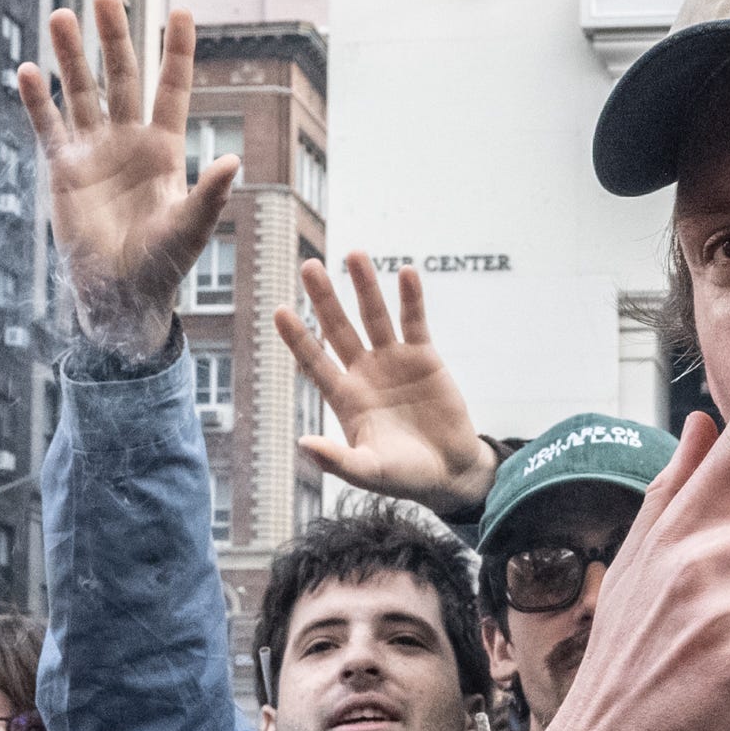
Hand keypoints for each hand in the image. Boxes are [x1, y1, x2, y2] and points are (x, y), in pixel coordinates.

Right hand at [15, 0, 231, 360]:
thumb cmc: (162, 265)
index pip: (172, 89)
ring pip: (82, 92)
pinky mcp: (63, 171)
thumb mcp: (190, 228)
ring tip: (62, 16)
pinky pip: (49, 128)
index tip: (182, 11)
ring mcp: (94, 152)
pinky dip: (37, 101)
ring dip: (71, 56)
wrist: (120, 295)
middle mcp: (129, 142)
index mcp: (166, 150)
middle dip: (114, 38)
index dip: (178, 52)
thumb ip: (210, 195)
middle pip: (122, 77)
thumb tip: (235, 161)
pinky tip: (27, 71)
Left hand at [278, 253, 497, 507]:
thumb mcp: (369, 472)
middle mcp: (364, 373)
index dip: (298, 338)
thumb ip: (338, 460)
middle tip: (310, 266)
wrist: (449, 472)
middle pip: (339, 328)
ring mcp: (393, 361)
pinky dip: (411, 298)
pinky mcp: (424, 357)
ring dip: (365, 286)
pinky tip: (406, 273)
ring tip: (355, 254)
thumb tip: (303, 444)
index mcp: (345, 398)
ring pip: (375, 316)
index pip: (315, 361)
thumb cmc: (404, 476)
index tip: (279, 311)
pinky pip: (415, 322)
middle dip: (325, 299)